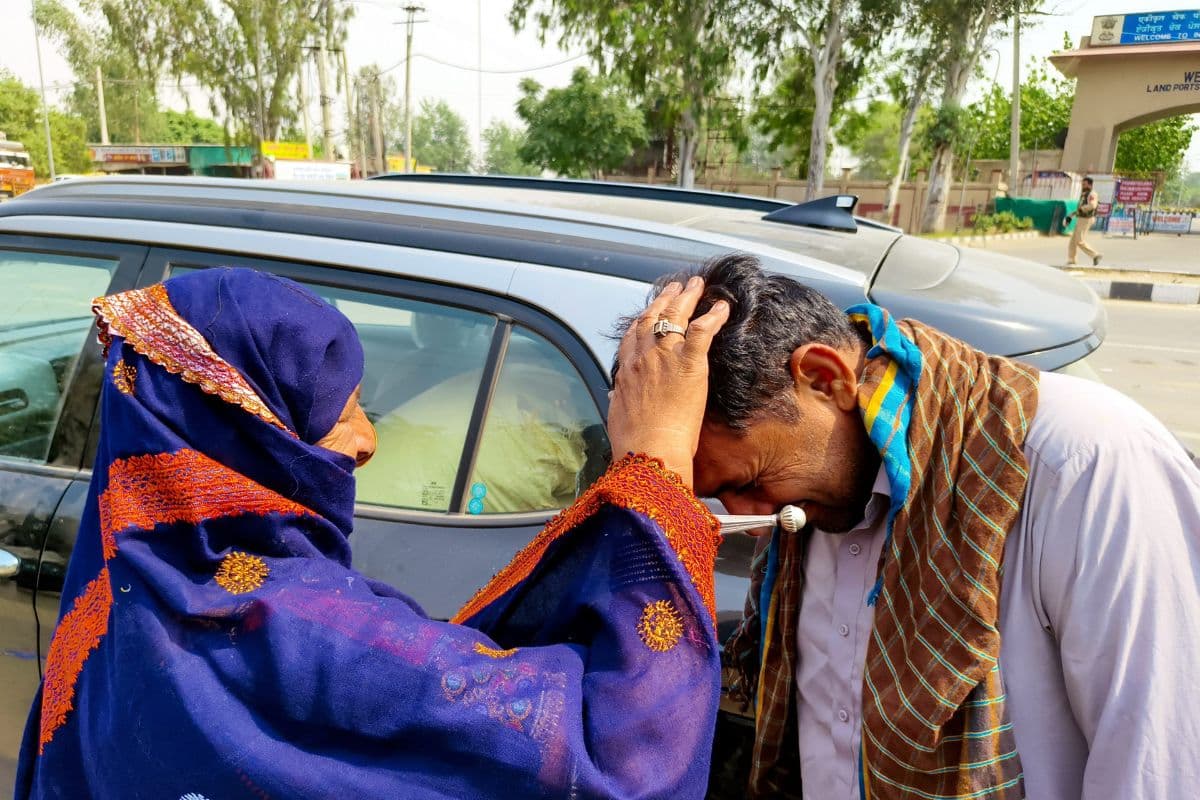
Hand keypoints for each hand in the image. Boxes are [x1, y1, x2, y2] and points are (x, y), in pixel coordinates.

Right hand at [607, 276, 729, 487]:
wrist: (648, 450)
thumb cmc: (633, 441)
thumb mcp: (617, 415)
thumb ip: (619, 399)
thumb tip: (615, 395)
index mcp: (626, 369)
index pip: (633, 334)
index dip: (644, 318)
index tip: (652, 309)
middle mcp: (642, 356)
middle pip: (653, 317)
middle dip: (665, 298)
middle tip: (676, 286)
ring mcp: (665, 356)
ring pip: (675, 315)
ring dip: (687, 296)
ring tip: (696, 285)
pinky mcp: (689, 363)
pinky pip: (703, 330)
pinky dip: (713, 315)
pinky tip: (722, 306)